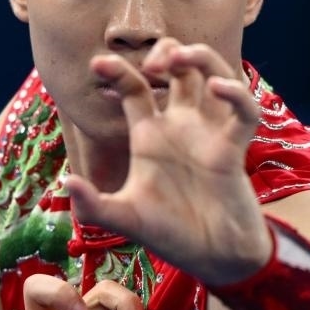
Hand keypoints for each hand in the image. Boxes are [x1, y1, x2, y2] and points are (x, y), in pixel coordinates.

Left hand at [65, 38, 272, 284]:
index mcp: (150, 134)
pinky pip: (244, 112)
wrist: (211, 257)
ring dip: (200, 58)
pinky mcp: (234, 147)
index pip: (133, 88)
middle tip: (151, 65)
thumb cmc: (169, 233)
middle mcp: (180, 125)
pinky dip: (236, 94)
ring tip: (181, 58)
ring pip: (213, 75)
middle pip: (177, 69)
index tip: (98, 64)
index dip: (117, 71)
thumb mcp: (124, 218)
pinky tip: (218, 87)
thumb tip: (66, 184)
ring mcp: (208, 132)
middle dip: (165, 52)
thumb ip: (94, 205)